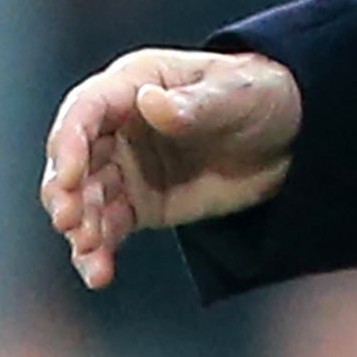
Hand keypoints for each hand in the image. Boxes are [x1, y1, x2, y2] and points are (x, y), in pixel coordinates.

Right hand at [39, 47, 300, 289]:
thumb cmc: (259, 96)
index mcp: (134, 84)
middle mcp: (119, 126)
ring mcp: (127, 168)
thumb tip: (149, 103)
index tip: (72, 177)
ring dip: (80, 226)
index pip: (86, 110)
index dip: (71, 142)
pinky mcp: (140, 205)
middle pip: (74, 158)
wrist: (291, 136)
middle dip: (65, 190)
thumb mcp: (234, 95)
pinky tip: (99, 273)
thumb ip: (194, 104)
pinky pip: (108, 229)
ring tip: (90, 252)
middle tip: (69, 220)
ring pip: (85, 199)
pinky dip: (98, 251)